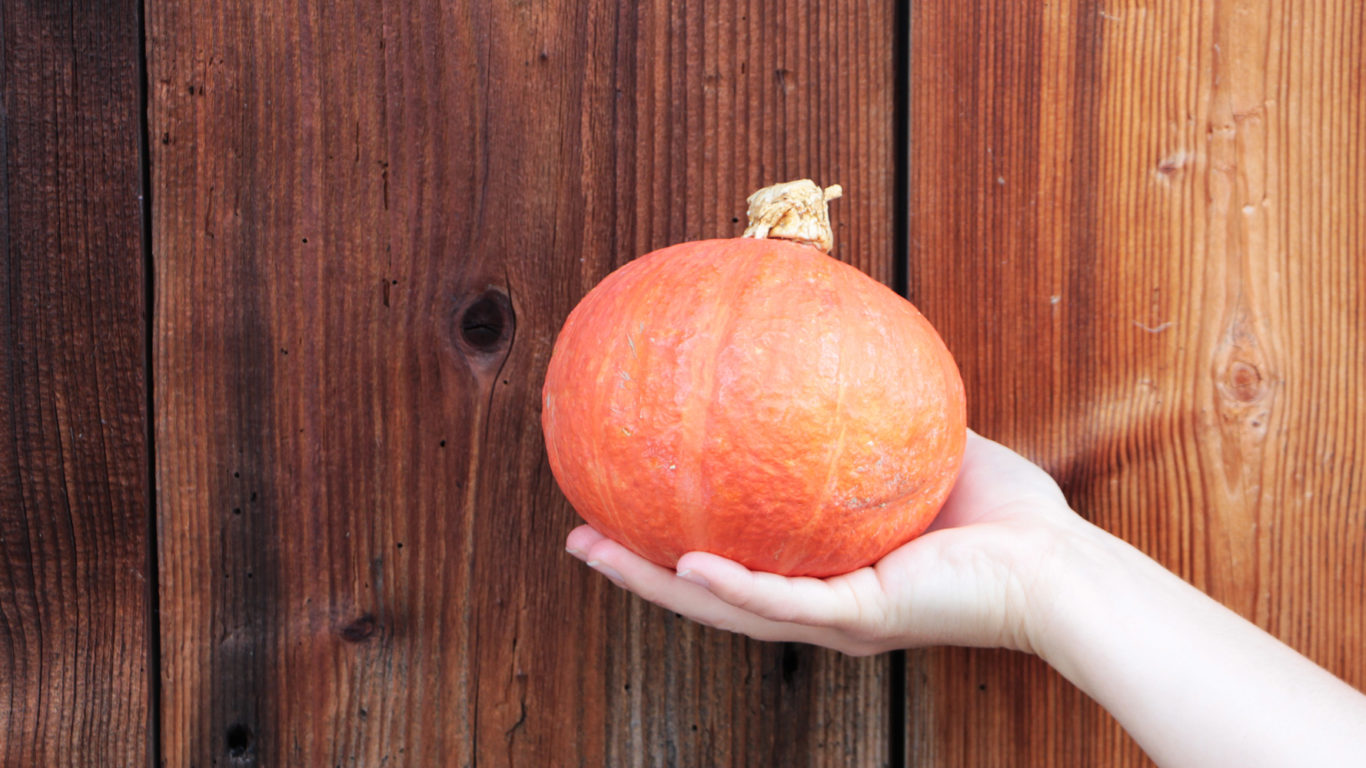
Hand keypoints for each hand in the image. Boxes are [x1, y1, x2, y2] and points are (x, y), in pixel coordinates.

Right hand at [565, 430, 1086, 654]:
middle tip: (580, 537)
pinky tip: (685, 564)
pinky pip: (786, 603)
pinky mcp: (863, 618)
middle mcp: (821, 604)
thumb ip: (873, 411)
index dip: (676, 540)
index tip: (629, 507)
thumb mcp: (924, 445)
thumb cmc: (1007, 517)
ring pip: (727, 608)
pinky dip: (733, 588)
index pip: (738, 560)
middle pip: (709, 593)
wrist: (1060, 566)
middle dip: (641, 570)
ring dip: (657, 585)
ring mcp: (836, 617)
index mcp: (829, 571)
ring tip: (596, 550)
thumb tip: (835, 347)